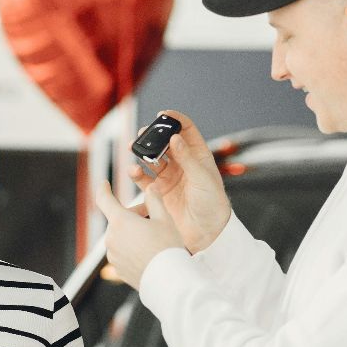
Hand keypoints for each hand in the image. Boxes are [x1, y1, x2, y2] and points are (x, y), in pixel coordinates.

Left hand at [93, 174, 185, 289]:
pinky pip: (123, 252)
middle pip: (119, 220)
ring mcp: (113, 255)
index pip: (104, 199)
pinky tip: (150, 253)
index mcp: (120, 221)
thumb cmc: (167, 247)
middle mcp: (111, 238)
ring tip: (154, 239)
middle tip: (154, 218)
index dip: (103, 189)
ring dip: (133, 233)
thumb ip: (155, 200)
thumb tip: (151, 188)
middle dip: (134, 216)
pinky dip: (132, 249)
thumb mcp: (165, 218)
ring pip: (121, 236)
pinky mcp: (118, 269)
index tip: (103, 184)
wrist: (168, 280)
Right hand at [126, 110, 232, 252]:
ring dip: (141, 152)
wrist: (207, 232)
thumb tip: (175, 137)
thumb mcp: (203, 178)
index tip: (163, 114)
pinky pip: (143, 179)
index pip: (186, 130)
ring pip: (151, 158)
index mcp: (198, 155)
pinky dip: (136, 173)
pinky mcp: (159, 192)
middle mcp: (182, 164)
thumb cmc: (212, 204)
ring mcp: (169, 177)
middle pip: (164, 142)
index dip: (175, 120)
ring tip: (134, 148)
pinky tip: (134, 171)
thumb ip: (187, 158)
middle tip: (144, 133)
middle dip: (153, 135)